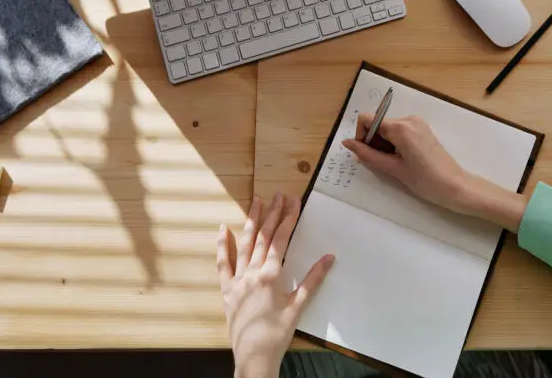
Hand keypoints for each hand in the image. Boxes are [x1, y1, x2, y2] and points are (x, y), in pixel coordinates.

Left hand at [217, 193, 333, 377]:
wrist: (254, 356)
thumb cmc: (278, 333)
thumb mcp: (298, 306)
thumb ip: (313, 279)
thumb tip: (329, 257)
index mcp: (270, 275)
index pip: (281, 239)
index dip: (288, 218)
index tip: (294, 201)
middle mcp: (252, 272)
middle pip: (264, 236)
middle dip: (272, 213)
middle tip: (279, 195)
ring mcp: (237, 280)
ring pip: (244, 244)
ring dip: (252, 221)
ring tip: (257, 201)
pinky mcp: (226, 290)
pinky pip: (223, 263)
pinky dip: (222, 245)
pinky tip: (223, 228)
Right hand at [342, 114, 528, 231]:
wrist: (455, 186)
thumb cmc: (425, 180)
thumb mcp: (393, 169)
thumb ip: (368, 154)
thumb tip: (347, 143)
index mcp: (401, 127)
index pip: (367, 119)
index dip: (361, 136)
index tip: (366, 154)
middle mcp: (409, 119)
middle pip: (377, 123)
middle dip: (373, 142)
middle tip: (382, 163)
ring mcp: (417, 123)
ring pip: (387, 128)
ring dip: (383, 144)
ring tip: (394, 164)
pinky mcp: (422, 130)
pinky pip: (399, 131)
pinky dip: (393, 143)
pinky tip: (401, 160)